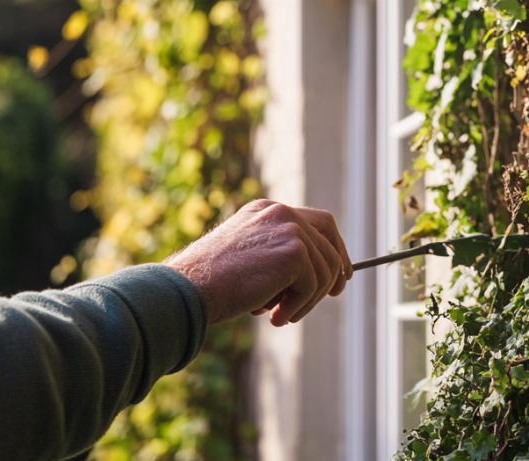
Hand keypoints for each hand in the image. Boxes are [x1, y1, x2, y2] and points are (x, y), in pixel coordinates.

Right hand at [167, 199, 352, 325]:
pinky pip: (314, 286)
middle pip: (329, 239)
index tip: (340, 272)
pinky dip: (298, 307)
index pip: (316, 222)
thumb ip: (276, 258)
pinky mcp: (294, 251)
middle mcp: (279, 212)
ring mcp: (289, 228)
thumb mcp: (246, 260)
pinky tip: (274, 318)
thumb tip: (314, 278)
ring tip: (280, 317)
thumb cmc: (210, 284)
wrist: (189, 289)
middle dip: (337, 269)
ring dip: (308, 300)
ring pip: (325, 269)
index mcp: (266, 211)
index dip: (333, 246)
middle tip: (336, 294)